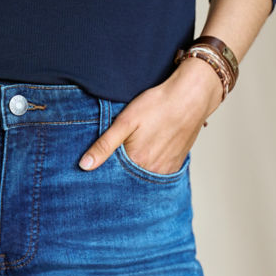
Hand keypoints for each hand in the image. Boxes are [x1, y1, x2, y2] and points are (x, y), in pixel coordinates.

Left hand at [79, 56, 223, 173]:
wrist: (191, 97)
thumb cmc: (158, 105)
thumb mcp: (125, 121)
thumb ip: (104, 145)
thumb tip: (84, 166)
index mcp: (136, 162)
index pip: (112, 176)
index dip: (103, 171)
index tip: (96, 166)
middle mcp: (152, 171)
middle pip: (128, 179)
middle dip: (118, 173)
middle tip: (118, 154)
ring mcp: (166, 170)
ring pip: (142, 177)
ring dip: (134, 171)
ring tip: (133, 152)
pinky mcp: (175, 165)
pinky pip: (157, 174)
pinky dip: (148, 168)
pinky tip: (146, 154)